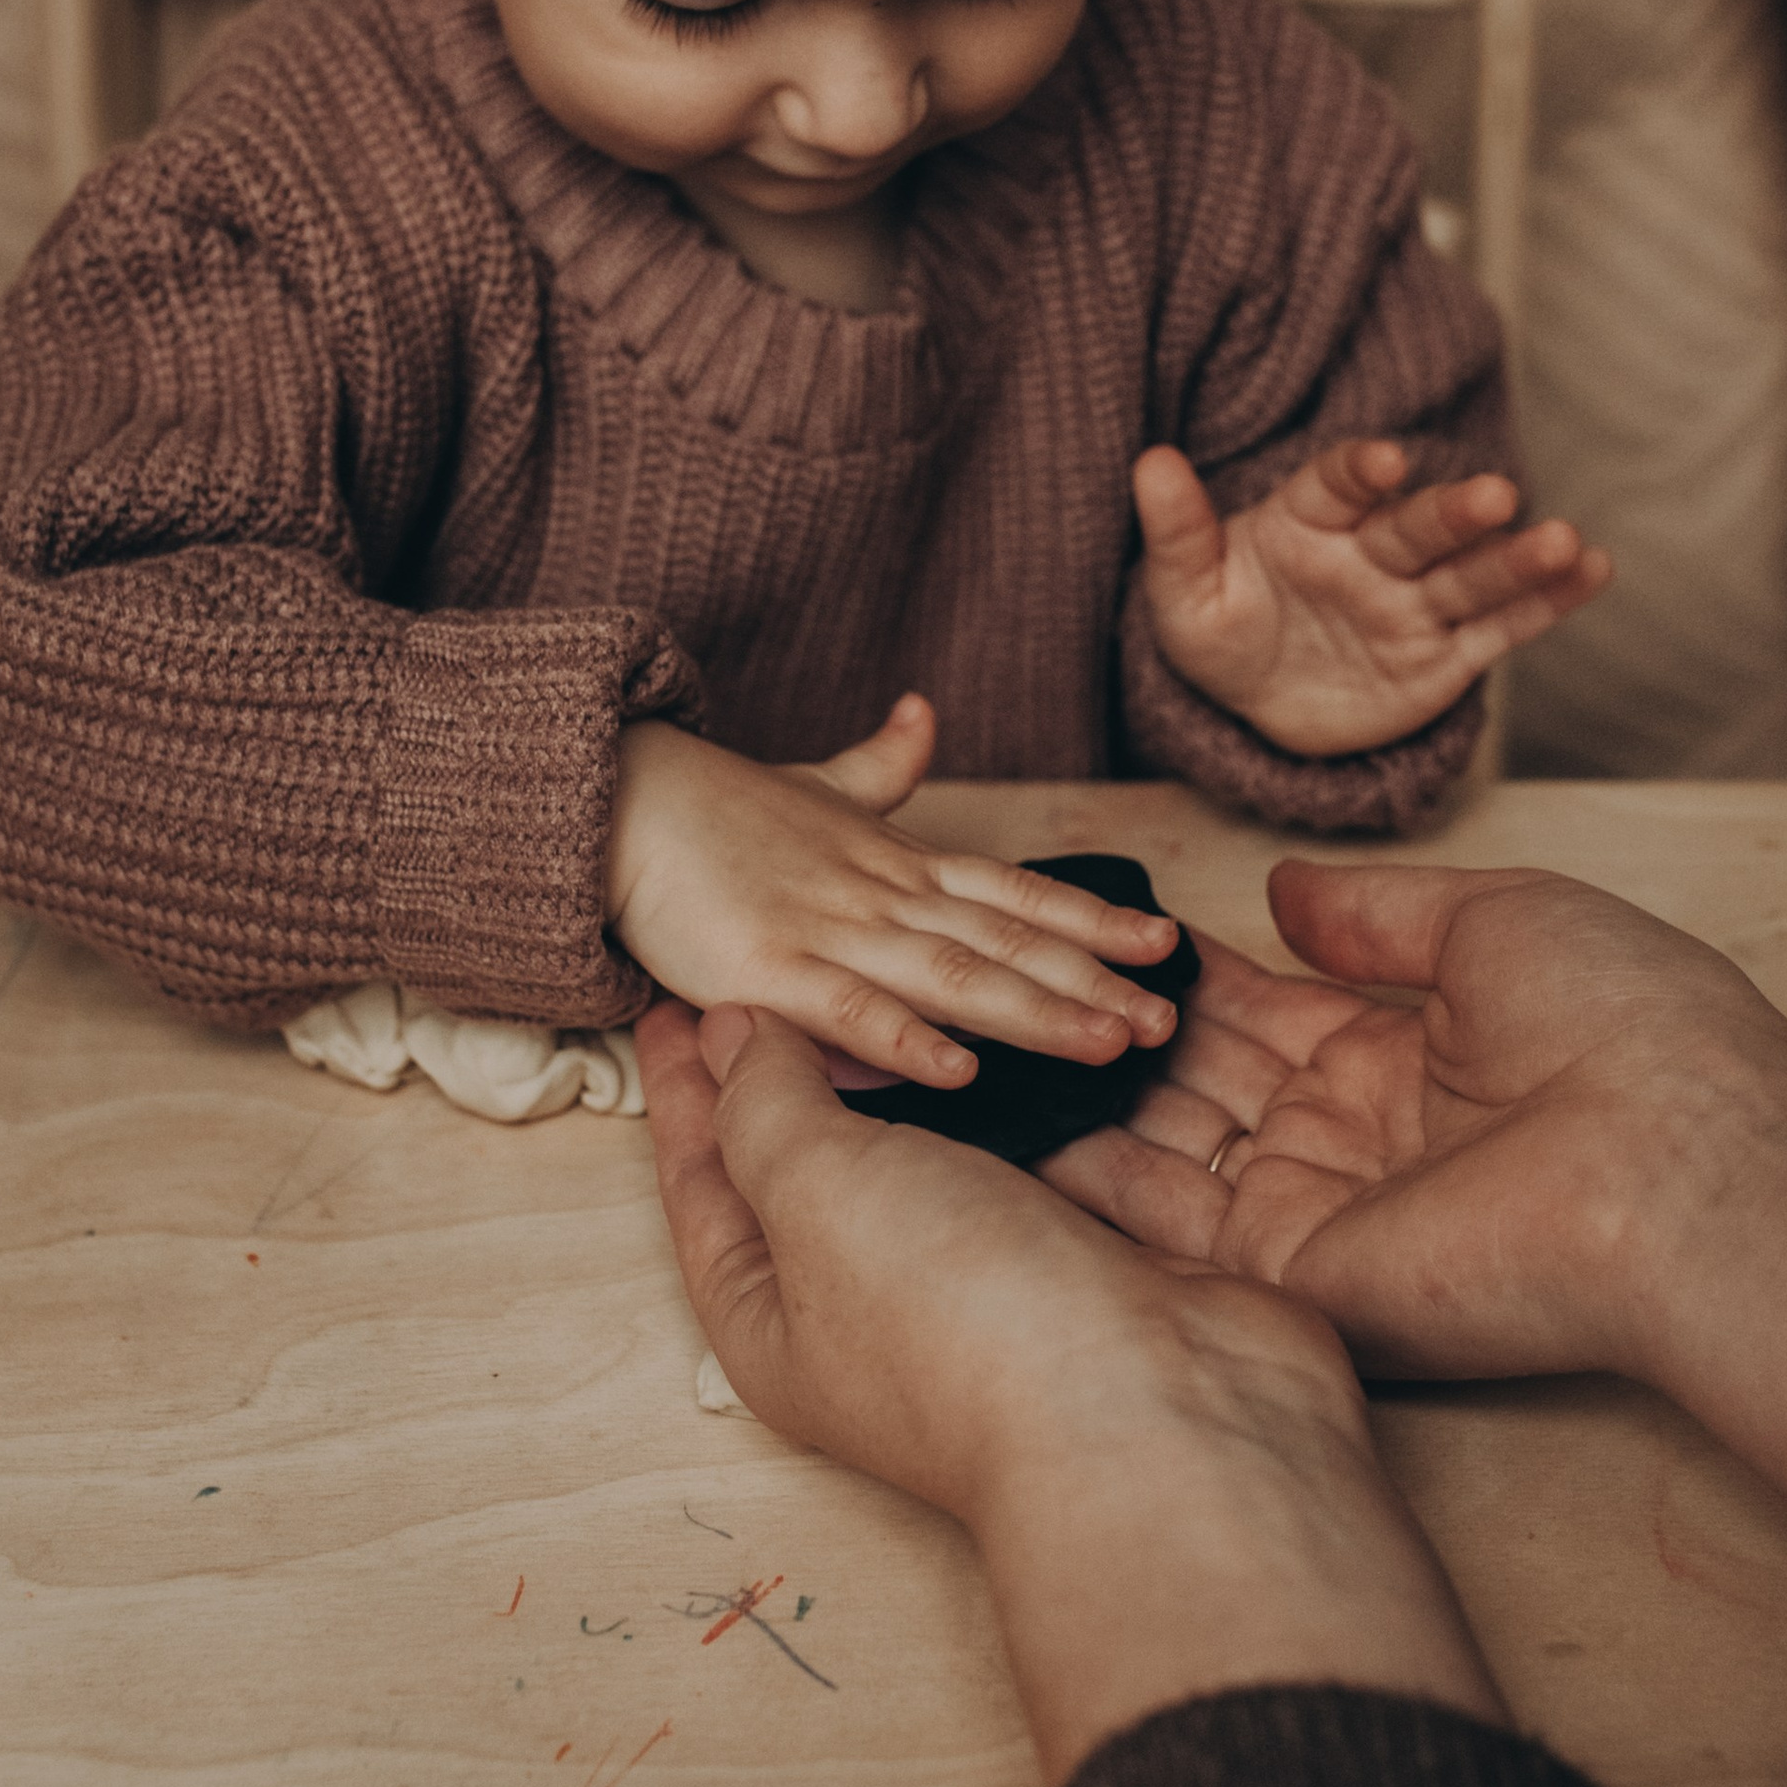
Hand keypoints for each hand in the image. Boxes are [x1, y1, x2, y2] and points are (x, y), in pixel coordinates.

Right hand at [609, 691, 1179, 1090]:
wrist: (617, 802)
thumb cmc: (717, 808)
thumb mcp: (816, 785)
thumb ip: (881, 766)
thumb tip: (925, 714)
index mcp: (898, 862)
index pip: (1016, 892)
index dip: (1091, 921)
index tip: (1166, 944)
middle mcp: (882, 896)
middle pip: (1008, 941)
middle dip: (1093, 982)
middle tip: (1169, 1018)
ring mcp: (830, 932)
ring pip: (953, 976)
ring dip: (1035, 1013)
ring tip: (1106, 1044)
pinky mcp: (767, 972)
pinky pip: (849, 1013)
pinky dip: (907, 1042)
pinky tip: (960, 1073)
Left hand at [638, 998, 1501, 1780]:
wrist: (1161, 1410)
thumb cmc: (955, 1315)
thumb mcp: (816, 1193)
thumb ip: (768, 1106)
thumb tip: (739, 1037)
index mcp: (774, 1316)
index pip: (704, 1177)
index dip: (685, 1081)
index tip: (676, 993)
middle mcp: (871, 1303)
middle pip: (815, 1158)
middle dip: (805, 1058)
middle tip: (792, 955)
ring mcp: (987, 1277)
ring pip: (938, 1140)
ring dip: (925, 1054)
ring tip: (903, 961)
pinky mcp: (1084, 1247)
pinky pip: (1038, 1141)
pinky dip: (1024, 1076)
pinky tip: (1015, 1010)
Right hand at [1047, 860, 1786, 1576]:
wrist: (1675, 1156)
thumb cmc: (1623, 1024)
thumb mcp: (1495, 920)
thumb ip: (1377, 914)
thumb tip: (1285, 890)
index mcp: (1408, 1053)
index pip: (1262, 1010)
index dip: (1179, 972)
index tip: (1091, 931)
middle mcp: (1355, 1137)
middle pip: (1201, 1079)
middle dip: (1108, 1032)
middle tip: (1000, 978)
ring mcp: (1320, 1209)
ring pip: (1166, 1150)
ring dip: (1076, 1097)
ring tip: (969, 1039)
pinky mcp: (1294, 1272)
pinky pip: (1166, 1225)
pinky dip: (1079, 1176)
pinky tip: (996, 1120)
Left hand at [1133, 439, 1609, 756]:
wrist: (1257, 704)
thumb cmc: (1220, 632)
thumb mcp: (1182, 594)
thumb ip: (1177, 531)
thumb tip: (1150, 461)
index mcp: (1308, 520)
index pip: (1338, 486)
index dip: (1361, 471)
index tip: (1384, 463)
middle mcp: (1371, 552)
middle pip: (1418, 528)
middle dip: (1454, 513)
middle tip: (1493, 496)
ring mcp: (1413, 603)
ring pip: (1470, 575)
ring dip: (1518, 558)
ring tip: (1566, 543)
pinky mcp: (1445, 656)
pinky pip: (1498, 629)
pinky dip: (1546, 604)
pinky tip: (1592, 573)